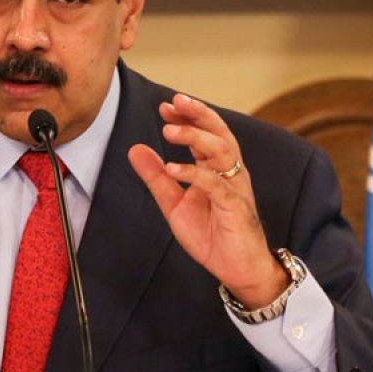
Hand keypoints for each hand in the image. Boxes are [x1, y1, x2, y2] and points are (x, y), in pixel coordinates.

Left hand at [128, 94, 287, 309]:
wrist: (237, 269)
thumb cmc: (212, 235)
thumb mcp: (175, 204)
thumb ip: (157, 177)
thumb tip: (135, 149)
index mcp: (216, 169)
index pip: (205, 133)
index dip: (188, 116)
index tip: (165, 106)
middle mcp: (229, 173)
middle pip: (218, 133)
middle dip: (197, 114)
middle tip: (174, 102)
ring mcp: (234, 188)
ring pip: (220, 152)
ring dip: (194, 137)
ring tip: (168, 130)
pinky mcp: (235, 207)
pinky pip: (216, 185)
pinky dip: (194, 173)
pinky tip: (173, 167)